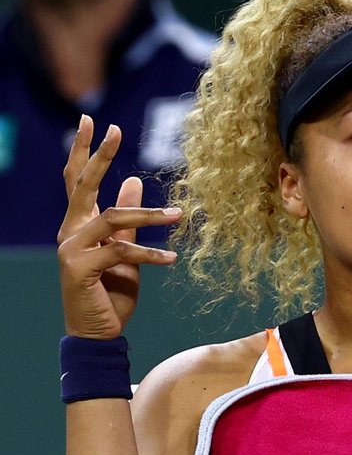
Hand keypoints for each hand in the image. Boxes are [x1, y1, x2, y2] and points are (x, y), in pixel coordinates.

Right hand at [57, 116, 179, 338]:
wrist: (98, 333)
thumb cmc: (111, 293)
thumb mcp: (125, 251)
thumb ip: (128, 219)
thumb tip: (133, 181)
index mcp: (78, 226)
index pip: (77, 181)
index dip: (84, 151)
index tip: (91, 121)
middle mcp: (70, 232)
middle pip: (83, 186)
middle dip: (99, 156)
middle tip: (115, 130)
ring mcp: (71, 249)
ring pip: (113, 218)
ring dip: (150, 216)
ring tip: (179, 215)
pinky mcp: (80, 267)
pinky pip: (121, 251)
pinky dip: (150, 255)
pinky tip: (171, 260)